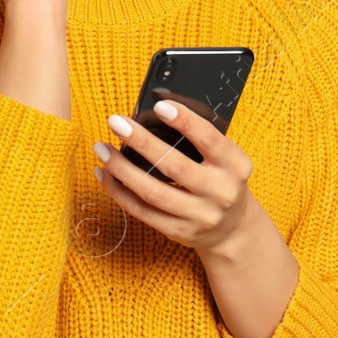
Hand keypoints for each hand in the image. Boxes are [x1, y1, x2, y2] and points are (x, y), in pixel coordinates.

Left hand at [93, 98, 260, 258]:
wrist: (232, 228)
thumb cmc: (222, 181)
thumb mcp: (226, 159)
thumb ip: (201, 141)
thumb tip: (154, 115)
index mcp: (235, 166)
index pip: (209, 140)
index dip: (185, 121)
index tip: (160, 106)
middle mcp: (220, 193)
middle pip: (174, 166)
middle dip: (142, 142)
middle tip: (116, 122)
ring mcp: (199, 216)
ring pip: (152, 191)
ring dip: (122, 168)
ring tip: (102, 148)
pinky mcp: (178, 231)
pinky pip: (142, 211)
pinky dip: (119, 192)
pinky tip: (105, 174)